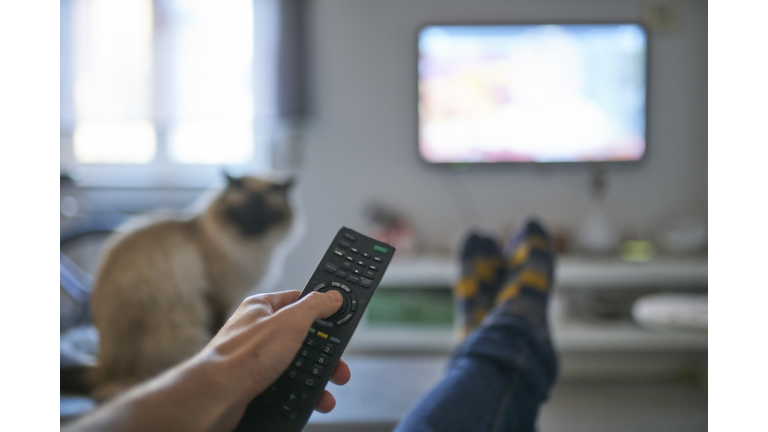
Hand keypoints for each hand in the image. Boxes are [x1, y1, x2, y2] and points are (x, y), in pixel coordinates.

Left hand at [201, 290, 348, 416]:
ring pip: (295, 365)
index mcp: (262, 308)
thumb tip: (332, 296)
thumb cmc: (245, 355)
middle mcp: (258, 331)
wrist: (217, 396)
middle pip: (301, 338)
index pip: (299, 301)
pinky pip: (285, 385)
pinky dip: (301, 394)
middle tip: (339, 366)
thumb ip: (314, 306)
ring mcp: (256, 358)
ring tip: (327, 392)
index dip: (321, 311)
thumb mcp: (290, 321)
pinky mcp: (254, 382)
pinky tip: (311, 401)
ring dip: (316, 379)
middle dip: (323, 355)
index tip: (339, 320)